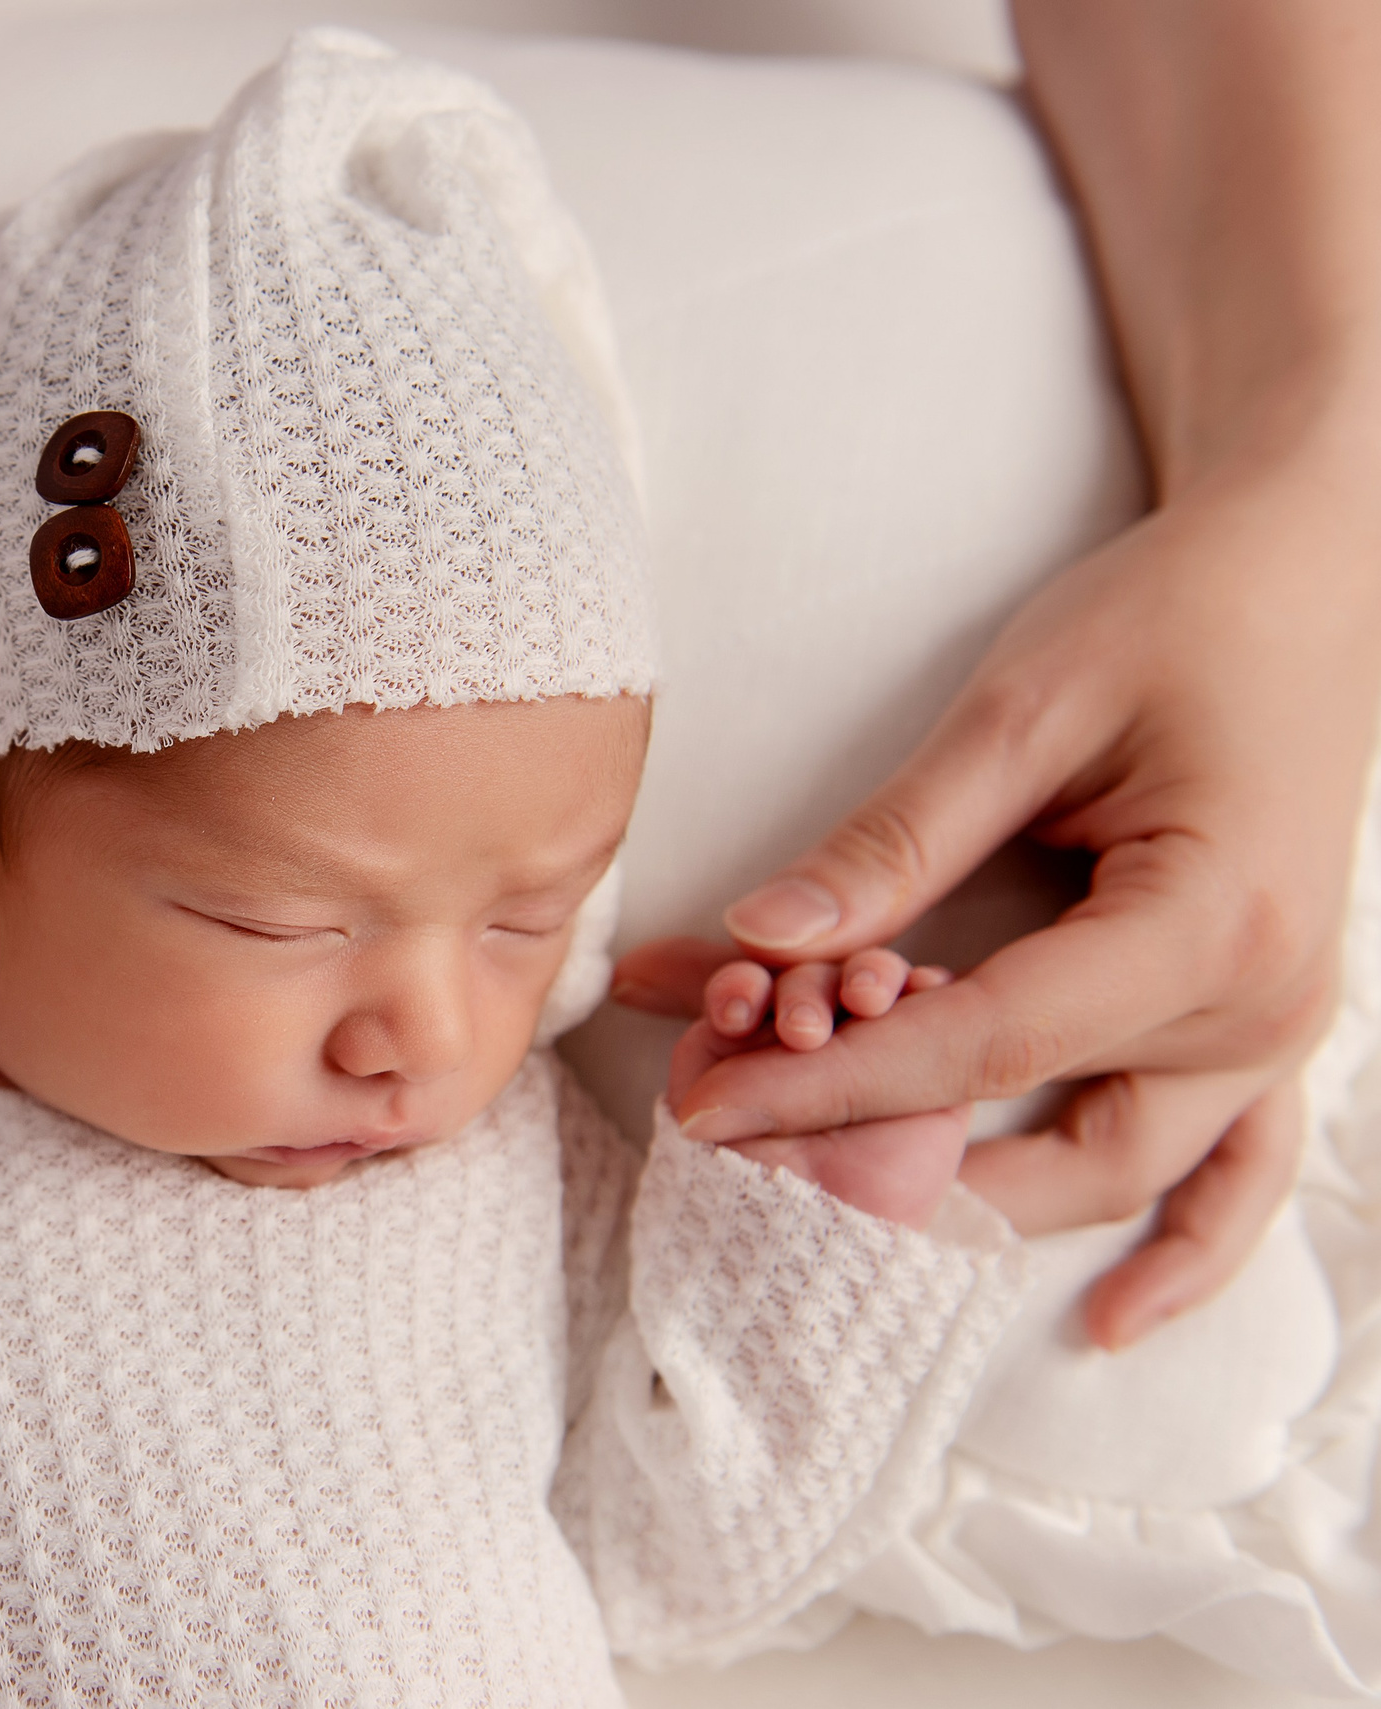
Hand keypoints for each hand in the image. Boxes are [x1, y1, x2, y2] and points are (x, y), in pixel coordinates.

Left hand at [617, 451, 1373, 1345]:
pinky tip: (1106, 1318)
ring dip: (981, 1203)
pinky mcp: (1264, 1024)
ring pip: (1122, 1175)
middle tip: (734, 1145)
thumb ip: (894, 843)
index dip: (830, 1086)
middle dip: (876, 1152)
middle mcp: (1259, 1005)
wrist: (1303, 576)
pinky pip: (1234, 1173)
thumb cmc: (1170, 621)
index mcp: (1207, 923)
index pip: (981, 1047)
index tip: (704, 1104)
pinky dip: (1180, 1252)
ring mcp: (1277, 1030)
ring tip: (834, 1214)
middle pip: (1041, 1134)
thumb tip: (767, 942)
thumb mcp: (1019, 712)